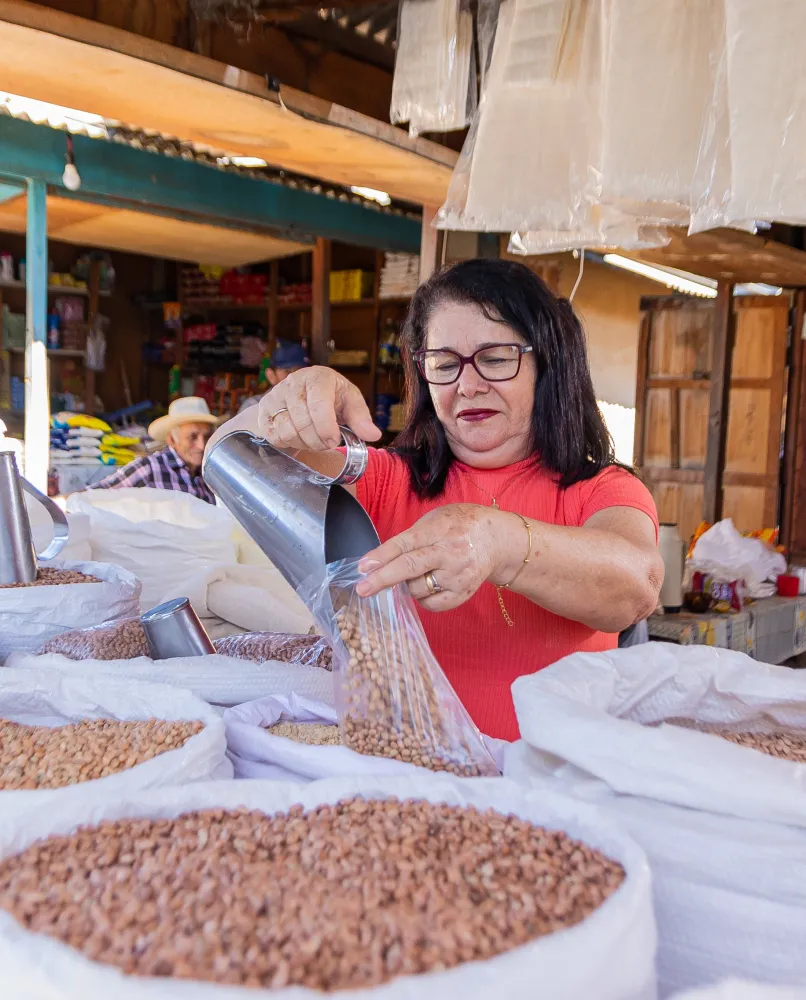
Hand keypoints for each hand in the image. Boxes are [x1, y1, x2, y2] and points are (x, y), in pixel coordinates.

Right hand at [257, 366, 380, 451]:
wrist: (301, 395)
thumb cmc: (331, 398)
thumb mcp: (349, 402)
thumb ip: (360, 418)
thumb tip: (373, 435)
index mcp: (318, 377)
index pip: (318, 404)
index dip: (326, 428)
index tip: (334, 440)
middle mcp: (293, 383)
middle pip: (303, 421)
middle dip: (318, 440)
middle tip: (327, 443)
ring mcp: (275, 396)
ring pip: (287, 431)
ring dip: (304, 443)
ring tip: (314, 440)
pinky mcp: (264, 411)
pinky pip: (275, 436)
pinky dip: (289, 444)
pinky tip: (299, 438)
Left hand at [356, 504, 500, 610]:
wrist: (497, 539)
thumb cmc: (459, 526)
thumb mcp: (435, 519)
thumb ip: (411, 537)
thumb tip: (379, 561)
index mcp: (439, 529)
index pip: (406, 544)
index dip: (382, 556)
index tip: (362, 567)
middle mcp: (449, 553)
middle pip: (410, 567)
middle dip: (383, 579)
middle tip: (362, 589)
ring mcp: (458, 575)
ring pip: (417, 589)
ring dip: (407, 584)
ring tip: (421, 570)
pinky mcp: (463, 593)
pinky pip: (431, 604)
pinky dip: (422, 598)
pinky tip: (429, 584)